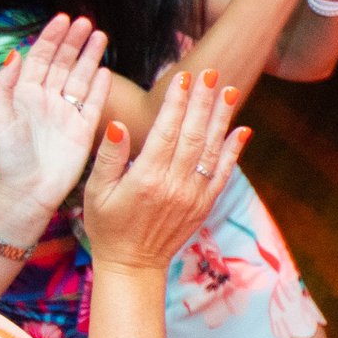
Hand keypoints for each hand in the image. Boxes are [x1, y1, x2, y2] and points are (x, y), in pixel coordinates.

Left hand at [0, 15, 112, 228]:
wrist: (27, 191)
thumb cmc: (8, 158)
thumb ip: (5, 86)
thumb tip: (16, 54)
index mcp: (25, 94)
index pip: (40, 58)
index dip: (51, 37)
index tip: (63, 19)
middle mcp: (47, 99)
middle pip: (64, 63)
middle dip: (74, 41)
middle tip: (86, 22)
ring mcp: (67, 114)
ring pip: (81, 78)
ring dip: (90, 57)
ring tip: (100, 36)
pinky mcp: (84, 130)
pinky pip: (94, 103)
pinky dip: (100, 87)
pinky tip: (105, 71)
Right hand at [81, 70, 247, 273]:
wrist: (134, 264)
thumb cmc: (108, 225)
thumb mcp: (96, 191)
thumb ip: (109, 157)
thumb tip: (119, 124)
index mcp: (146, 178)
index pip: (166, 132)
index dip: (177, 103)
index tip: (185, 78)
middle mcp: (175, 185)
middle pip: (193, 135)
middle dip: (203, 102)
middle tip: (212, 73)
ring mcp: (194, 195)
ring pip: (211, 150)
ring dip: (221, 119)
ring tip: (230, 91)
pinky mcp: (204, 204)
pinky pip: (222, 173)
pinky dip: (233, 151)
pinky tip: (241, 129)